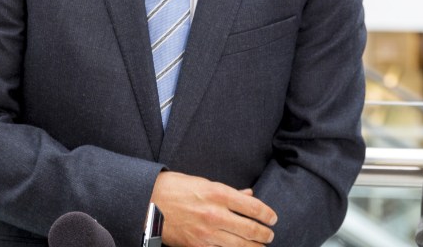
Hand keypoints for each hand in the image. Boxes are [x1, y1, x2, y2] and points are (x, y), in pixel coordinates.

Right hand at [151, 171, 276, 245]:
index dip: (267, 214)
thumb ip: (229, 192)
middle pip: (250, 229)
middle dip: (264, 234)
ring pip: (239, 245)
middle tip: (270, 235)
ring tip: (261, 246)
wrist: (148, 203)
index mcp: (219, 194)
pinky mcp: (197, 246)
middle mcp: (215, 214)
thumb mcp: (205, 182)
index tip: (273, 218)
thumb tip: (248, 194)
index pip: (253, 207)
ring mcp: (206, 233)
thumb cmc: (176, 188)